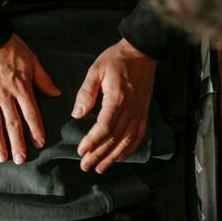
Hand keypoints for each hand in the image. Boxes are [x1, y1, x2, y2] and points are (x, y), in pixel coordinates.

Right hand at [0, 34, 61, 164]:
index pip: (31, 114)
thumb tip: (57, 94)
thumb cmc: (10, 47)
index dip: (36, 130)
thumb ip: (43, 80)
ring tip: (1, 158)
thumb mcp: (32, 61)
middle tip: (20, 160)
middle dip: (18, 143)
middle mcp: (6, 96)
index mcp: (22, 88)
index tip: (39, 144)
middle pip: (13, 124)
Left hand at [73, 38, 156, 173]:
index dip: (92, 141)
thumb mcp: (96, 70)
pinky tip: (120, 158)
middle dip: (99, 155)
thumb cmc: (116, 59)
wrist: (142, 52)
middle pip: (114, 138)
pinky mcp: (144, 112)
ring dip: (113, 157)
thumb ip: (86, 93)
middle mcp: (130, 109)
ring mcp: (139, 112)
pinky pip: (139, 136)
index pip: (104, 126)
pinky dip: (130, 149)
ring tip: (100, 168)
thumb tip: (77, 114)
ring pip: (127, 141)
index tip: (81, 151)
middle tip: (85, 166)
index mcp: (117, 99)